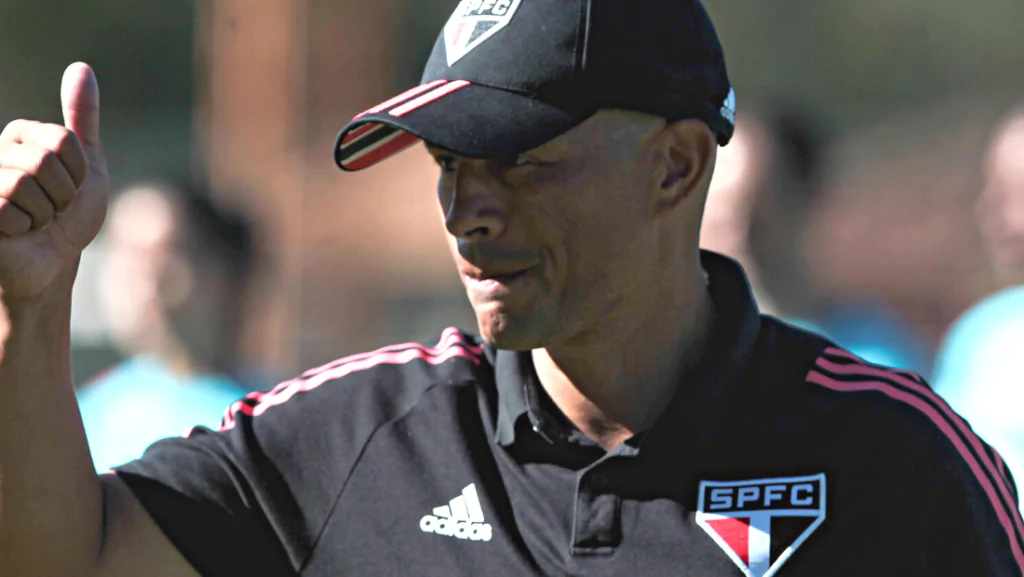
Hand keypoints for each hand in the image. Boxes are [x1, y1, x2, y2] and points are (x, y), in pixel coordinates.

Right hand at [0, 62, 108, 301]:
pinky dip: (24, 227)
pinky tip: (18, 232)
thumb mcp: (87, 163)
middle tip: (55, 208)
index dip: (79, 171)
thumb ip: (82, 117)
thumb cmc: (70, 213)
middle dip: (62, 194)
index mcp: (23, 134)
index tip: (73, 186)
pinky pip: (6, 209)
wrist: (55, 261)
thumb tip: (81, 67)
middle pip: (44, 161)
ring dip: (44, 212)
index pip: (64, 140)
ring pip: (24, 184)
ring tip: (37, 220)